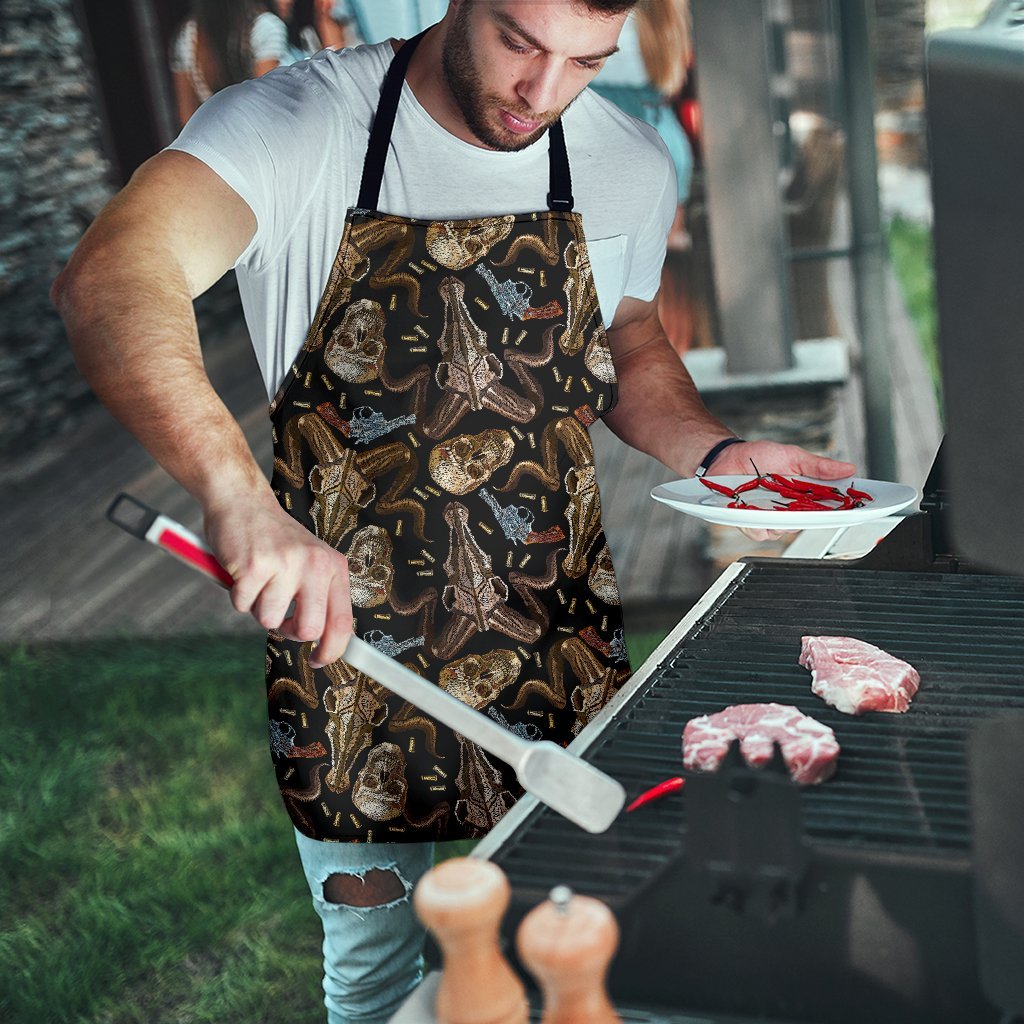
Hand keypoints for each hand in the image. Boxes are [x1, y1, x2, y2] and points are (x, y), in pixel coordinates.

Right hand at [203, 493, 352, 667]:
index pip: (343, 622)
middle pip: (309, 629)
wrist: (243, 501)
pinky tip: (243, 572)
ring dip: (258, 607)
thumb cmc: (275, 539)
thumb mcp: (310, 562)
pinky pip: (242, 605)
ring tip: (259, 580)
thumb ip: (319, 596)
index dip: (332, 650)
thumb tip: (324, 642)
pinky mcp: (254, 565)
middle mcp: (315, 564)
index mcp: (334, 566)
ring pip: (269, 620)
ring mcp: (285, 564)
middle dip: (289, 631)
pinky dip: (238, 595)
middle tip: (279, 614)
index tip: (319, 660)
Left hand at [707, 440, 856, 542]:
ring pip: (784, 531)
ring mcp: (770, 518)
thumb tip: (849, 468)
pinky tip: (753, 509)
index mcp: (804, 496)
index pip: (829, 508)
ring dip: (780, 518)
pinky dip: (758, 522)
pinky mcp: (751, 523)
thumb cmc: (759, 457)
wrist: (727, 457)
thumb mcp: (793, 456)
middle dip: (810, 516)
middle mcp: (789, 510)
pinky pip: (760, 532)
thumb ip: (819, 466)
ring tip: (772, 500)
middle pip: (809, 523)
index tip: (857, 508)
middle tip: (806, 502)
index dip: (843, 511)